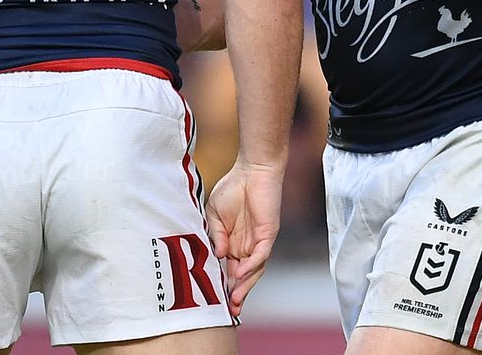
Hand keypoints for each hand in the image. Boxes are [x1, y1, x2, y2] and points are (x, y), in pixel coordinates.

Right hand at [205, 160, 283, 316]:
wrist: (251, 171)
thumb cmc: (233, 189)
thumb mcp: (214, 214)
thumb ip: (215, 235)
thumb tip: (218, 255)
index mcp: (233, 244)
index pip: (230, 270)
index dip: (223, 285)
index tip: (214, 302)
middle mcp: (246, 246)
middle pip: (244, 276)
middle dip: (237, 293)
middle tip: (229, 312)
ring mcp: (258, 241)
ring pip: (254, 270)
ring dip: (245, 285)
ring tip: (235, 300)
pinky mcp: (268, 234)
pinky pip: (261, 254)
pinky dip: (252, 265)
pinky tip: (241, 274)